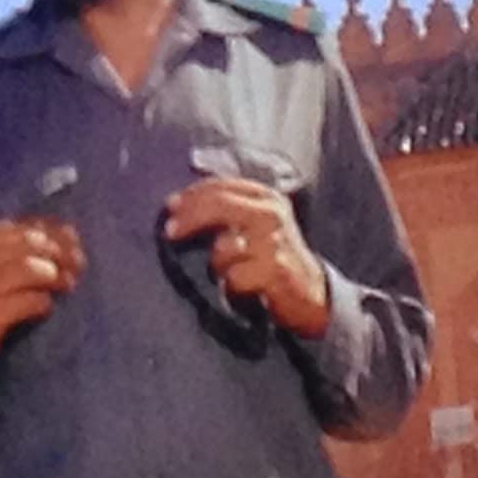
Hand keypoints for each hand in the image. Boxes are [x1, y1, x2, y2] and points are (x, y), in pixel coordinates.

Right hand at [0, 216, 83, 411]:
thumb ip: (29, 248)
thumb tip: (71, 230)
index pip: (28, 227)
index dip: (58, 235)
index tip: (76, 247)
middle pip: (35, 244)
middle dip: (63, 254)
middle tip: (78, 267)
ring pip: (36, 269)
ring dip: (59, 278)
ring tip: (67, 286)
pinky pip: (34, 301)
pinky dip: (45, 304)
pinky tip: (45, 309)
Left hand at [164, 177, 327, 337]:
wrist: (308, 290)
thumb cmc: (271, 255)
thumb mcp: (254, 222)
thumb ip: (224, 209)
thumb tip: (174, 205)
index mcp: (265, 196)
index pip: (221, 187)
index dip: (191, 196)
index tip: (170, 207)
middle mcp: (272, 214)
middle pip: (220, 205)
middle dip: (190, 217)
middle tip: (169, 231)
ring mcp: (275, 241)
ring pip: (223, 248)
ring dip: (217, 264)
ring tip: (231, 272)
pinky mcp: (276, 270)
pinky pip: (234, 277)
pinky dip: (231, 286)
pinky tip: (243, 288)